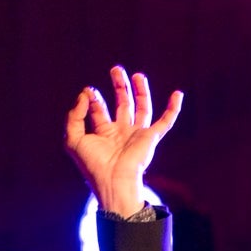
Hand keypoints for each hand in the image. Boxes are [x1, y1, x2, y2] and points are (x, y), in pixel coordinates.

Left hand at [64, 67, 182, 215]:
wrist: (113, 181)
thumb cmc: (92, 165)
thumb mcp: (73, 140)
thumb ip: (74, 117)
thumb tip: (84, 95)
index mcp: (102, 134)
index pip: (98, 110)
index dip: (93, 99)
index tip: (88, 91)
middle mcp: (120, 133)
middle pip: (122, 104)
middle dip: (119, 87)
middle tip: (115, 70)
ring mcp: (137, 135)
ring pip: (142, 108)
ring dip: (140, 91)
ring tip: (136, 75)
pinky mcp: (151, 138)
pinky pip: (166, 122)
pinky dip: (173, 109)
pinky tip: (178, 94)